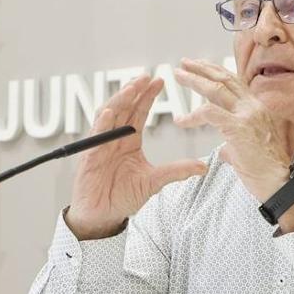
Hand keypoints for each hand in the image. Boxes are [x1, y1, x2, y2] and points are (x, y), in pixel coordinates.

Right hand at [66, 75, 207, 239]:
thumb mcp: (154, 182)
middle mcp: (114, 138)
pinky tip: (110, 112)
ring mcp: (100, 145)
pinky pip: (95, 136)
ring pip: (108, 116)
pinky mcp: (90, 156)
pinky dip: (102, 123)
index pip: (138, 112)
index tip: (159, 81)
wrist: (103, 215)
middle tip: (145, 77)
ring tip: (130, 89)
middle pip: (123, 108)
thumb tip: (202, 167)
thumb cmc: (123, 196)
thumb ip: (175, 171)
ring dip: (118, 100)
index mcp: (129, 140)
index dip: (147, 96)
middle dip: (133, 91)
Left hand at [173, 58, 293, 202]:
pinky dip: (192, 116)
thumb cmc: (265, 171)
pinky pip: (209, 113)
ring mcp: (247, 115)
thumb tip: (225, 150)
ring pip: (215, 88)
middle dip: (202, 68)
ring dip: (194, 80)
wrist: (280, 184)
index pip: (234, 81)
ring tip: (178, 75)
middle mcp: (254, 106)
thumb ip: (235, 143)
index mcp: (258, 108)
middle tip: (184, 63)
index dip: (215, 71)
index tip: (200, 66)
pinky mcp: (239, 128)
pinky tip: (181, 121)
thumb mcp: (248, 149)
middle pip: (224, 78)